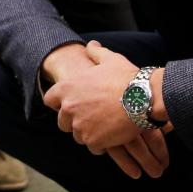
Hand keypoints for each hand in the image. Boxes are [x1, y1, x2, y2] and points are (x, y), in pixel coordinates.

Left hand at [41, 41, 169, 178]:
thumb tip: (91, 45)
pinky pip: (93, 146)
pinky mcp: (92, 140)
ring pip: (78, 135)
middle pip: (62, 122)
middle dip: (74, 121)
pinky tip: (112, 136)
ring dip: (88, 133)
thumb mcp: (110, 60)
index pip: (49, 100)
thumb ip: (96, 53)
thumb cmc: (126, 78)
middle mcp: (69, 108)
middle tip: (92, 118)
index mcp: (68, 88)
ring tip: (105, 126)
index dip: (59, 103)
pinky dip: (101, 144)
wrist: (143, 99)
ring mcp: (80, 126)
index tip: (69, 105)